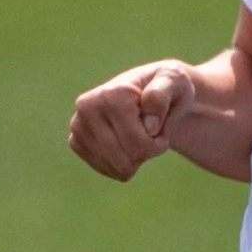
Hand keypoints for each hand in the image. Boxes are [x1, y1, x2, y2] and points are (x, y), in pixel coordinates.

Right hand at [67, 61, 195, 181]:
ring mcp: (78, 125)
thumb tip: (149, 125)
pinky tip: (126, 142)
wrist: (151, 91)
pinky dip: (124, 163)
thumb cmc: (167, 86)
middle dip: (147, 151)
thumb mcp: (175, 81)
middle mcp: (87, 108)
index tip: (159, 122)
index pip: (138, 145)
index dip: (158, 142)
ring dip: (137, 158)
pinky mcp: (76, 141)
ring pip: (116, 169)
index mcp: (111, 94)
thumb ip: (162, 96)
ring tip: (139, 133)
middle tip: (151, 130)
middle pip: (125, 160)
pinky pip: (107, 170)